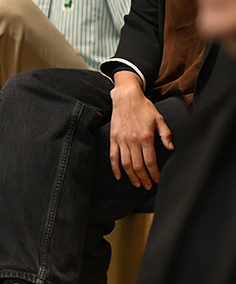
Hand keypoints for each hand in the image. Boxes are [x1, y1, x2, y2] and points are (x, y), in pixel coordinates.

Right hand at [109, 71, 173, 189]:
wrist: (126, 97)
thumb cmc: (144, 107)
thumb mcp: (159, 119)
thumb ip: (166, 135)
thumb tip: (171, 148)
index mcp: (146, 137)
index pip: (150, 161)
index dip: (154, 173)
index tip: (157, 180)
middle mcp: (132, 140)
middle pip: (138, 166)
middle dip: (143, 178)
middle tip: (147, 186)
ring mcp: (121, 140)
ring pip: (125, 163)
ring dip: (131, 176)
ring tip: (137, 184)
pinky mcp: (113, 138)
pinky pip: (113, 156)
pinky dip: (115, 168)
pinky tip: (119, 176)